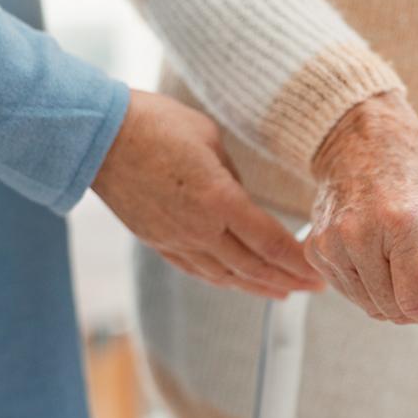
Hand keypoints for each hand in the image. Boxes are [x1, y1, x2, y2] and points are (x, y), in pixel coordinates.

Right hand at [92, 90, 323, 298]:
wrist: (98, 137)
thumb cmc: (157, 125)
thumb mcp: (211, 140)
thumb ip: (233, 178)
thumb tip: (245, 201)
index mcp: (219, 200)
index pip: (271, 242)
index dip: (298, 261)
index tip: (319, 268)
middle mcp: (199, 228)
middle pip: (253, 267)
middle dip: (289, 279)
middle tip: (316, 286)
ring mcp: (176, 239)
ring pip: (226, 275)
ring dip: (259, 287)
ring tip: (285, 292)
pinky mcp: (157, 242)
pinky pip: (198, 270)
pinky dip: (224, 280)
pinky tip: (239, 283)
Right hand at [306, 91, 417, 324]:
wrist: (365, 135)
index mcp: (403, 222)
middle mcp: (361, 234)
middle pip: (394, 310)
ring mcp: (333, 243)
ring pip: (370, 307)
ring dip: (393, 296)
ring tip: (406, 261)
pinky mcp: (316, 248)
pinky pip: (348, 293)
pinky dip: (369, 285)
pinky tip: (381, 257)